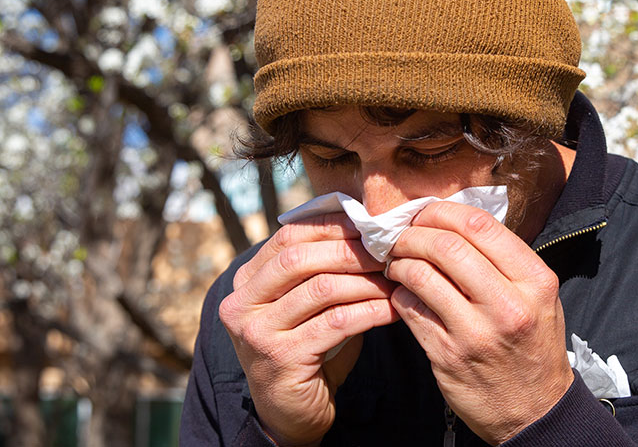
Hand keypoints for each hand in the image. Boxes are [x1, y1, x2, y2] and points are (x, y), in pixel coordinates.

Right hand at [218, 214, 399, 445]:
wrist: (290, 413)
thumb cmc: (307, 349)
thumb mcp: (304, 303)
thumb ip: (320, 268)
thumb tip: (366, 226)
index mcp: (245, 282)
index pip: (288, 237)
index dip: (332, 226)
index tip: (370, 225)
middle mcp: (241, 304)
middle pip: (300, 258)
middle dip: (350, 250)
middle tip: (388, 249)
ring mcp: (257, 333)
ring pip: (321, 289)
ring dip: (366, 280)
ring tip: (396, 277)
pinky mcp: (282, 359)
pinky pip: (337, 323)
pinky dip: (371, 310)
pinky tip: (393, 308)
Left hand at [385, 201, 573, 443]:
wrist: (535, 411)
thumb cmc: (533, 346)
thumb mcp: (539, 298)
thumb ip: (505, 261)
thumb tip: (453, 223)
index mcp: (535, 281)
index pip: (480, 225)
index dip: (442, 212)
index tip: (425, 215)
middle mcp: (508, 304)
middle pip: (446, 245)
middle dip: (413, 234)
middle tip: (401, 236)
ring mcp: (475, 332)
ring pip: (421, 274)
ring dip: (399, 262)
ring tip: (396, 262)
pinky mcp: (447, 355)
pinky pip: (409, 308)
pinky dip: (399, 293)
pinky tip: (403, 293)